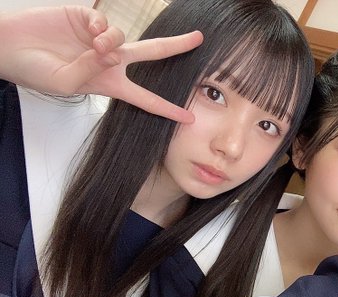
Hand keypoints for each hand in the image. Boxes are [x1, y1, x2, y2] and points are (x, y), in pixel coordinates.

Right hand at [0, 6, 202, 122]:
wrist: (10, 48)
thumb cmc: (36, 72)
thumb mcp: (68, 83)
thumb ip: (93, 70)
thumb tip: (113, 51)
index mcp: (110, 84)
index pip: (145, 99)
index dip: (168, 109)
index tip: (191, 118)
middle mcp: (111, 60)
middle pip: (152, 53)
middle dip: (176, 46)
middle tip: (199, 39)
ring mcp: (100, 38)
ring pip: (124, 38)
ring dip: (113, 43)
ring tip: (95, 47)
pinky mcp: (87, 18)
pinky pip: (106, 22)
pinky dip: (101, 27)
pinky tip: (89, 32)